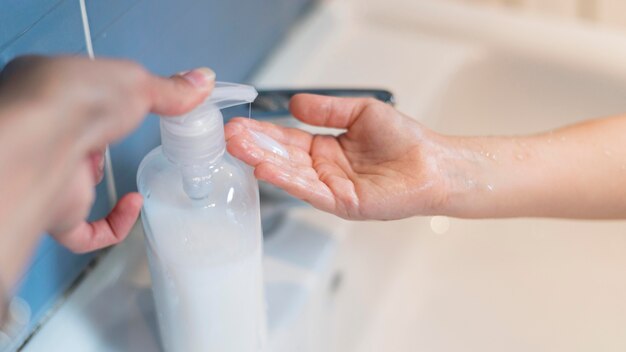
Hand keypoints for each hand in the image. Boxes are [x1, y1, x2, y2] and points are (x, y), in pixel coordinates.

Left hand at [0, 56, 213, 260]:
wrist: (50, 141)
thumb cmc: (80, 100)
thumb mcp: (138, 83)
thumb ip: (170, 88)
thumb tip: (203, 81)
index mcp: (51, 87)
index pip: (79, 94)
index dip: (105, 97)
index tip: (137, 103)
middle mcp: (42, 130)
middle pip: (74, 136)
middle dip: (99, 138)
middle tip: (127, 134)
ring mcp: (48, 172)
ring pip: (74, 181)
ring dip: (101, 178)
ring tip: (129, 164)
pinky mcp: (56, 213)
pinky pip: (84, 233)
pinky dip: (114, 226)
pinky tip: (133, 205)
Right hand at [225, 94, 449, 219]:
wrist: (432, 162)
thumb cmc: (403, 139)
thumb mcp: (360, 113)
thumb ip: (327, 110)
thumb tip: (294, 104)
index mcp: (325, 149)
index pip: (287, 140)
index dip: (264, 133)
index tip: (239, 125)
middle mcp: (323, 171)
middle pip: (283, 157)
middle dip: (255, 147)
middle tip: (228, 136)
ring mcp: (330, 189)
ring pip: (291, 174)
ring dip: (263, 161)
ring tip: (238, 148)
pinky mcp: (342, 203)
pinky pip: (310, 191)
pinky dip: (287, 180)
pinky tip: (266, 168)